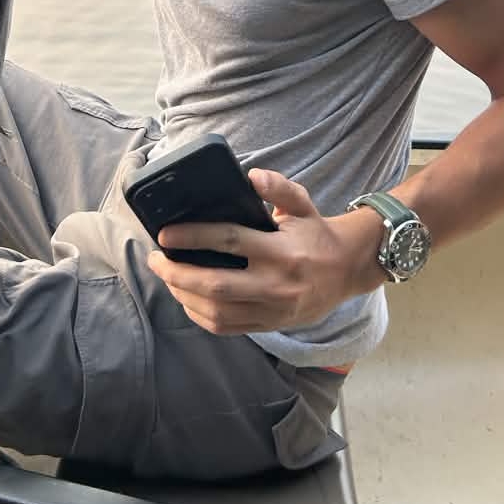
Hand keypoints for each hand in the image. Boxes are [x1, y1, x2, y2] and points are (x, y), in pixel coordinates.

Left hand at [146, 169, 384, 335]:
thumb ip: (279, 187)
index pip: (229, 242)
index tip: (165, 235)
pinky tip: (186, 299)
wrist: (347, 270)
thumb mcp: (302, 204)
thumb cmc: (316, 233)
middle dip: (177, 274)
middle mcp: (275, 284)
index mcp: (281, 251)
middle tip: (155, 260)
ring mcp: (272, 310)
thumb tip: (252, 175)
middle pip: (215, 285)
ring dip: (184, 296)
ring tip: (167, 278)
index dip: (193, 238)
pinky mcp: (269, 325)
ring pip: (217, 312)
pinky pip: (227, 328)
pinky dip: (200, 316)